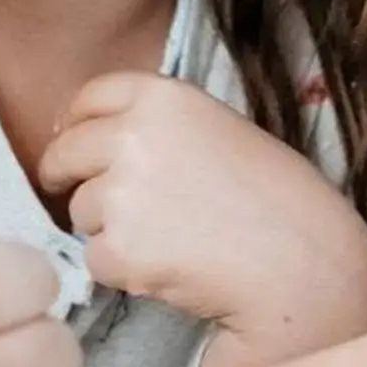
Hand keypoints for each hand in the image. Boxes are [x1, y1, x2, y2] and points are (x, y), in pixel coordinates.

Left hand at [36, 72, 366, 366]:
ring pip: (81, 211)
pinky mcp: (120, 248)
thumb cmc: (271, 200)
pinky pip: (96, 259)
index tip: (74, 140)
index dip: (76, 123)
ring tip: (171, 239)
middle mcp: (135, 135)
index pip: (89, 96)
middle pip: (65, 152)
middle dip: (65, 176)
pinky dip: (123, 271)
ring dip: (109, 229)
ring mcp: (123, 192)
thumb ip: (157, 125)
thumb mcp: (216, 130)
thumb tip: (82, 134)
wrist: (301, 264)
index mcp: (164, 96)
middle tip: (86, 198)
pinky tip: (171, 268)